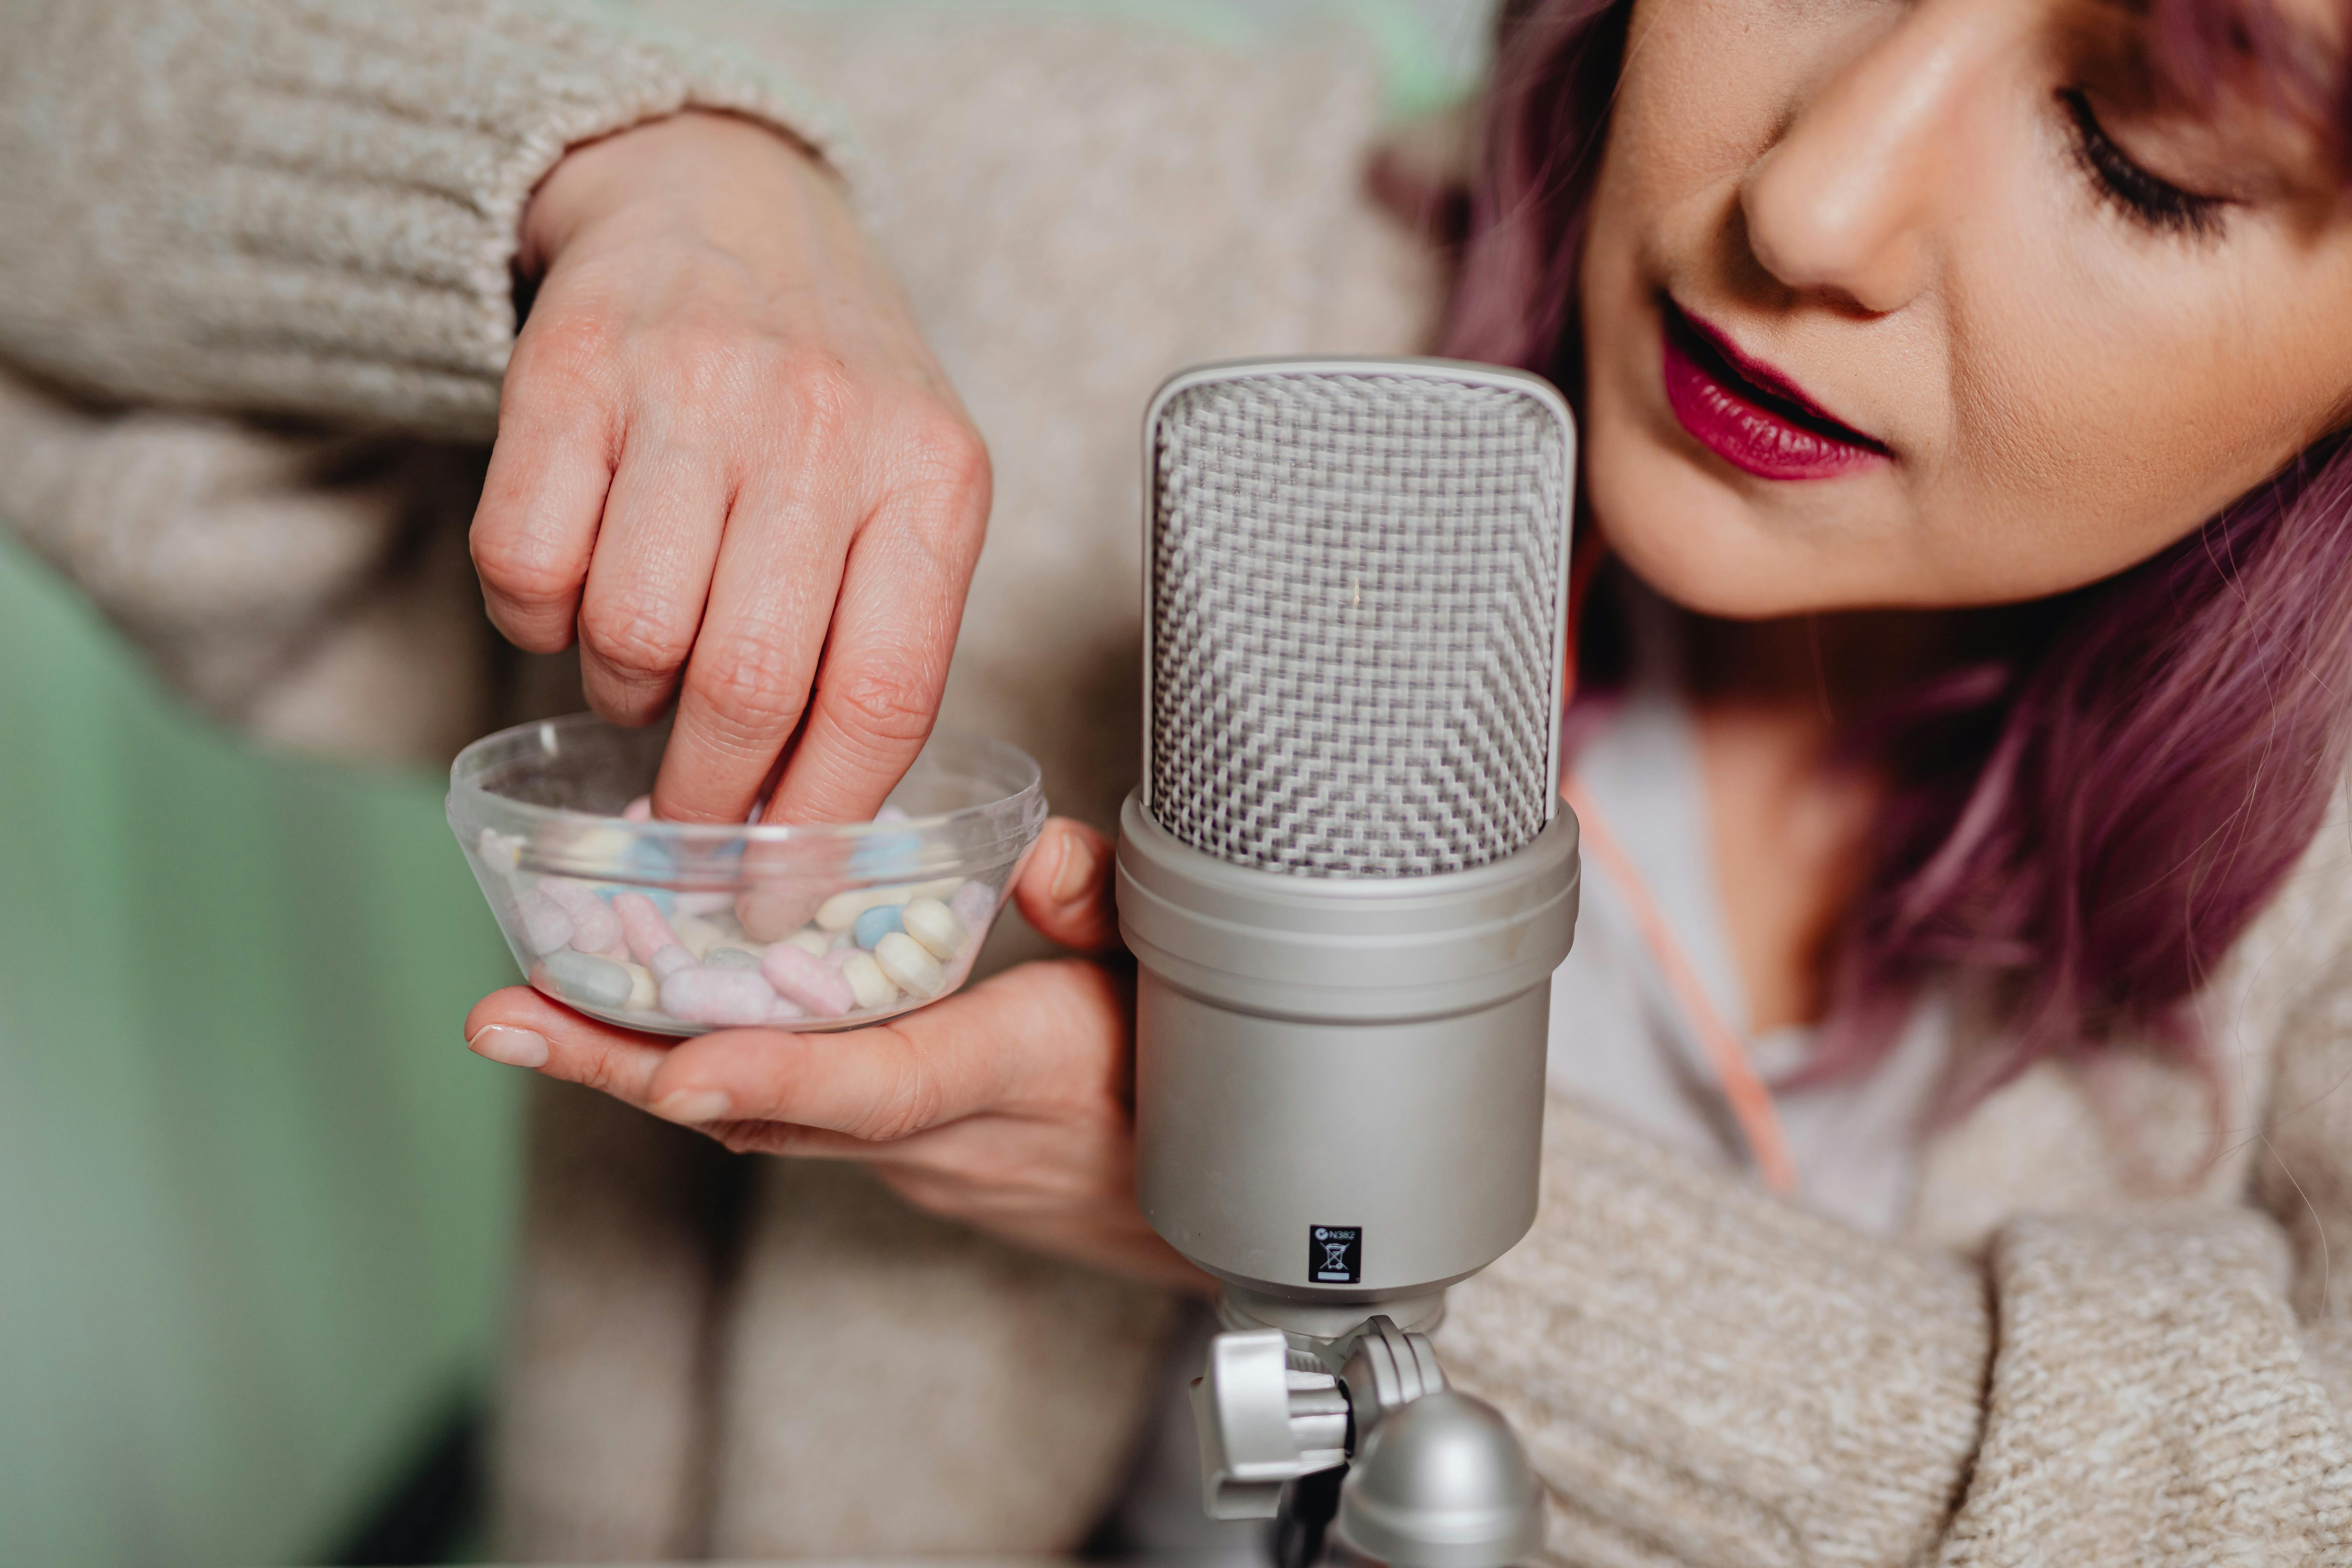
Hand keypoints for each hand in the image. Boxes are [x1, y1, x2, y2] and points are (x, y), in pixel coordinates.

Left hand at [462, 819, 1208, 1292]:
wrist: (1208, 1213)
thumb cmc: (1198, 1077)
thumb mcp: (1183, 976)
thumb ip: (1106, 903)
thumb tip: (1030, 850)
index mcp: (1018, 1078)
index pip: (886, 1084)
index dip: (779, 1076)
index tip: (677, 1070)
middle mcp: (941, 1132)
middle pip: (770, 1114)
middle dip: (632, 1067)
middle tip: (503, 1021)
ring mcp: (909, 1157)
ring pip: (757, 1119)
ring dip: (637, 1066)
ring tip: (521, 1013)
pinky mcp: (895, 1154)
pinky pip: (781, 1117)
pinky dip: (698, 1071)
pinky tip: (629, 1024)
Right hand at [472, 111, 989, 825]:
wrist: (723, 201)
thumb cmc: (827, 393)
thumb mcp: (907, 492)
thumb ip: (878, 641)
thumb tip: (810, 831)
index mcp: (935, 475)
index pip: (883, 698)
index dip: (823, 824)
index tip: (780, 895)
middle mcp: (824, 426)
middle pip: (748, 686)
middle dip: (710, 793)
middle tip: (694, 818)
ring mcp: (693, 390)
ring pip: (632, 636)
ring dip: (628, 694)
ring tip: (651, 661)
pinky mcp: (567, 372)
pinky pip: (527, 567)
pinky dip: (538, 614)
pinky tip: (581, 580)